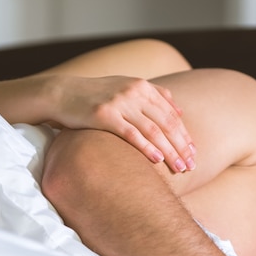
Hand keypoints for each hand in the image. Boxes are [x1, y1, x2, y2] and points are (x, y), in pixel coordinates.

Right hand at [54, 75, 195, 171]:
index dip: (185, 135)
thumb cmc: (97, 96)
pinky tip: (157, 160)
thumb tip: (180, 111)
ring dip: (169, 151)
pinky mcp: (104, 115)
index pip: (172, 115)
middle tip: (191, 165)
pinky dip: (146, 147)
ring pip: (153, 130)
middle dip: (181, 147)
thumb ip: (155, 96)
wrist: (61, 93)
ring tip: (180, 167)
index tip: (194, 153)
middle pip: (167, 123)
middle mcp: (134, 92)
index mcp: (143, 87)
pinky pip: (131, 134)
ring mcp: (120, 103)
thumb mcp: (127, 88)